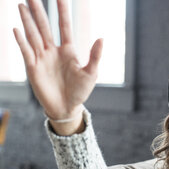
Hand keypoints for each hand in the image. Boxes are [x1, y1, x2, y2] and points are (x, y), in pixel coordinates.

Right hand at [13, 0, 102, 120]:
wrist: (67, 107)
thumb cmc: (80, 91)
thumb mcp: (91, 73)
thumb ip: (95, 56)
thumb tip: (101, 38)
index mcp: (68, 51)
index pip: (64, 26)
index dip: (63, 12)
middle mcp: (53, 51)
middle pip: (45, 27)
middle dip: (39, 11)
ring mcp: (42, 58)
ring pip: (33, 35)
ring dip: (28, 21)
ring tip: (22, 5)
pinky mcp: (32, 68)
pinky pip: (26, 51)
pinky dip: (21, 41)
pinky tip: (17, 29)